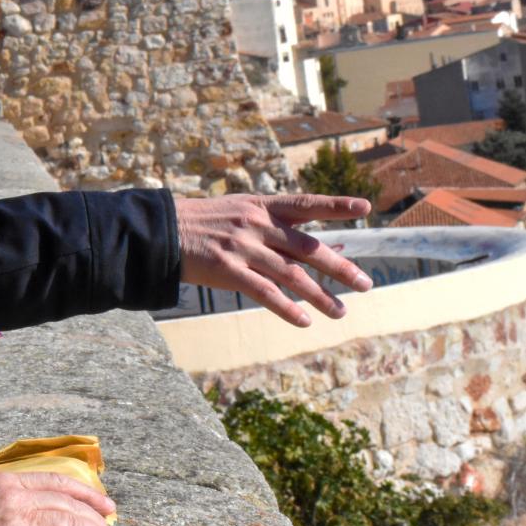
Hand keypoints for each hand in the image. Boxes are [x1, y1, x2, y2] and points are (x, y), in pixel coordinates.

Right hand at [175, 194, 373, 326]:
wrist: (160, 231)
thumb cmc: (203, 222)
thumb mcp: (238, 210)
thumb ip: (273, 225)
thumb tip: (313, 245)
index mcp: (261, 206)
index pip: (305, 204)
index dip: (335, 205)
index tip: (365, 207)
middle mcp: (256, 225)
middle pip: (307, 248)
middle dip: (340, 267)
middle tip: (365, 284)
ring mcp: (242, 247)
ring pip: (291, 274)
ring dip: (320, 295)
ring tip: (340, 312)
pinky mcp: (227, 270)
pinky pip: (264, 292)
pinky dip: (286, 308)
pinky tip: (304, 321)